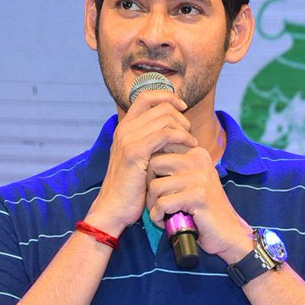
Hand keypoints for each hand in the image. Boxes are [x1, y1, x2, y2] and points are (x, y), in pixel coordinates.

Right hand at [86, 90, 196, 236]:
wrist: (114, 208)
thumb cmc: (131, 187)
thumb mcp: (140, 158)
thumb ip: (151, 141)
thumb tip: (174, 128)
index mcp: (124, 127)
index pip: (146, 96)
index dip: (167, 96)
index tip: (182, 107)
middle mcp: (125, 129)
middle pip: (160, 106)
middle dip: (181, 116)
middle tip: (189, 133)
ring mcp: (128, 139)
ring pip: (165, 118)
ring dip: (184, 128)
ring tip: (190, 142)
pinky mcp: (135, 152)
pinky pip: (165, 134)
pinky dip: (181, 137)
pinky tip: (188, 146)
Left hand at [145, 146, 253, 263]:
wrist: (228, 233)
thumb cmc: (203, 209)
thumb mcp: (192, 180)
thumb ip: (175, 166)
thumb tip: (146, 155)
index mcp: (196, 154)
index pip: (161, 148)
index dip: (151, 170)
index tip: (159, 187)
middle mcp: (198, 161)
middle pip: (154, 163)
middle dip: (148, 186)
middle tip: (155, 201)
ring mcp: (199, 178)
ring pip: (156, 186)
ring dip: (153, 205)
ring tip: (162, 214)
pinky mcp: (198, 197)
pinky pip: (163, 203)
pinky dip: (158, 216)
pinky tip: (166, 222)